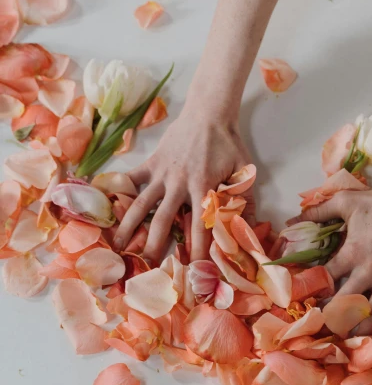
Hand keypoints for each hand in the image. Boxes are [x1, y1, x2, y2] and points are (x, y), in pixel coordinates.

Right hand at [113, 108, 254, 263]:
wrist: (209, 113)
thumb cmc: (228, 144)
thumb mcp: (243, 172)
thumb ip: (245, 200)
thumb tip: (253, 228)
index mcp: (202, 188)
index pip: (200, 227)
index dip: (198, 251)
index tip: (193, 271)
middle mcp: (178, 184)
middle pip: (162, 221)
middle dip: (154, 246)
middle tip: (146, 268)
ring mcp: (162, 173)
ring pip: (141, 204)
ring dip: (128, 226)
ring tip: (118, 246)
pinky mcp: (152, 161)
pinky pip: (132, 178)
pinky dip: (119, 190)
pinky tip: (106, 206)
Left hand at [293, 183, 371, 332]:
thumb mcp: (345, 201)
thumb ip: (318, 211)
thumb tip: (291, 220)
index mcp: (351, 253)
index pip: (326, 278)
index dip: (315, 291)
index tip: (308, 301)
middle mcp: (369, 269)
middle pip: (346, 301)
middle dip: (333, 316)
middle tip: (323, 327)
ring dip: (359, 325)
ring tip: (349, 336)